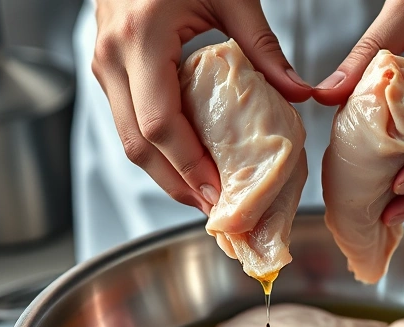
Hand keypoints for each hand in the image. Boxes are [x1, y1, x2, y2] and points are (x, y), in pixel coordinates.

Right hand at [92, 0, 310, 212]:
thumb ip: (263, 47)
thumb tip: (300, 94)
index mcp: (140, 39)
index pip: (160, 124)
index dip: (189, 167)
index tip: (219, 194)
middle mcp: (111, 57)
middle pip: (137, 145)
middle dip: (176, 184)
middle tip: (215, 209)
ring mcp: (103, 64)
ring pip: (127, 139)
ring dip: (165, 172)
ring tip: (205, 194)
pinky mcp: (107, 67)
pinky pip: (127, 121)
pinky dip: (157, 148)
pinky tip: (188, 161)